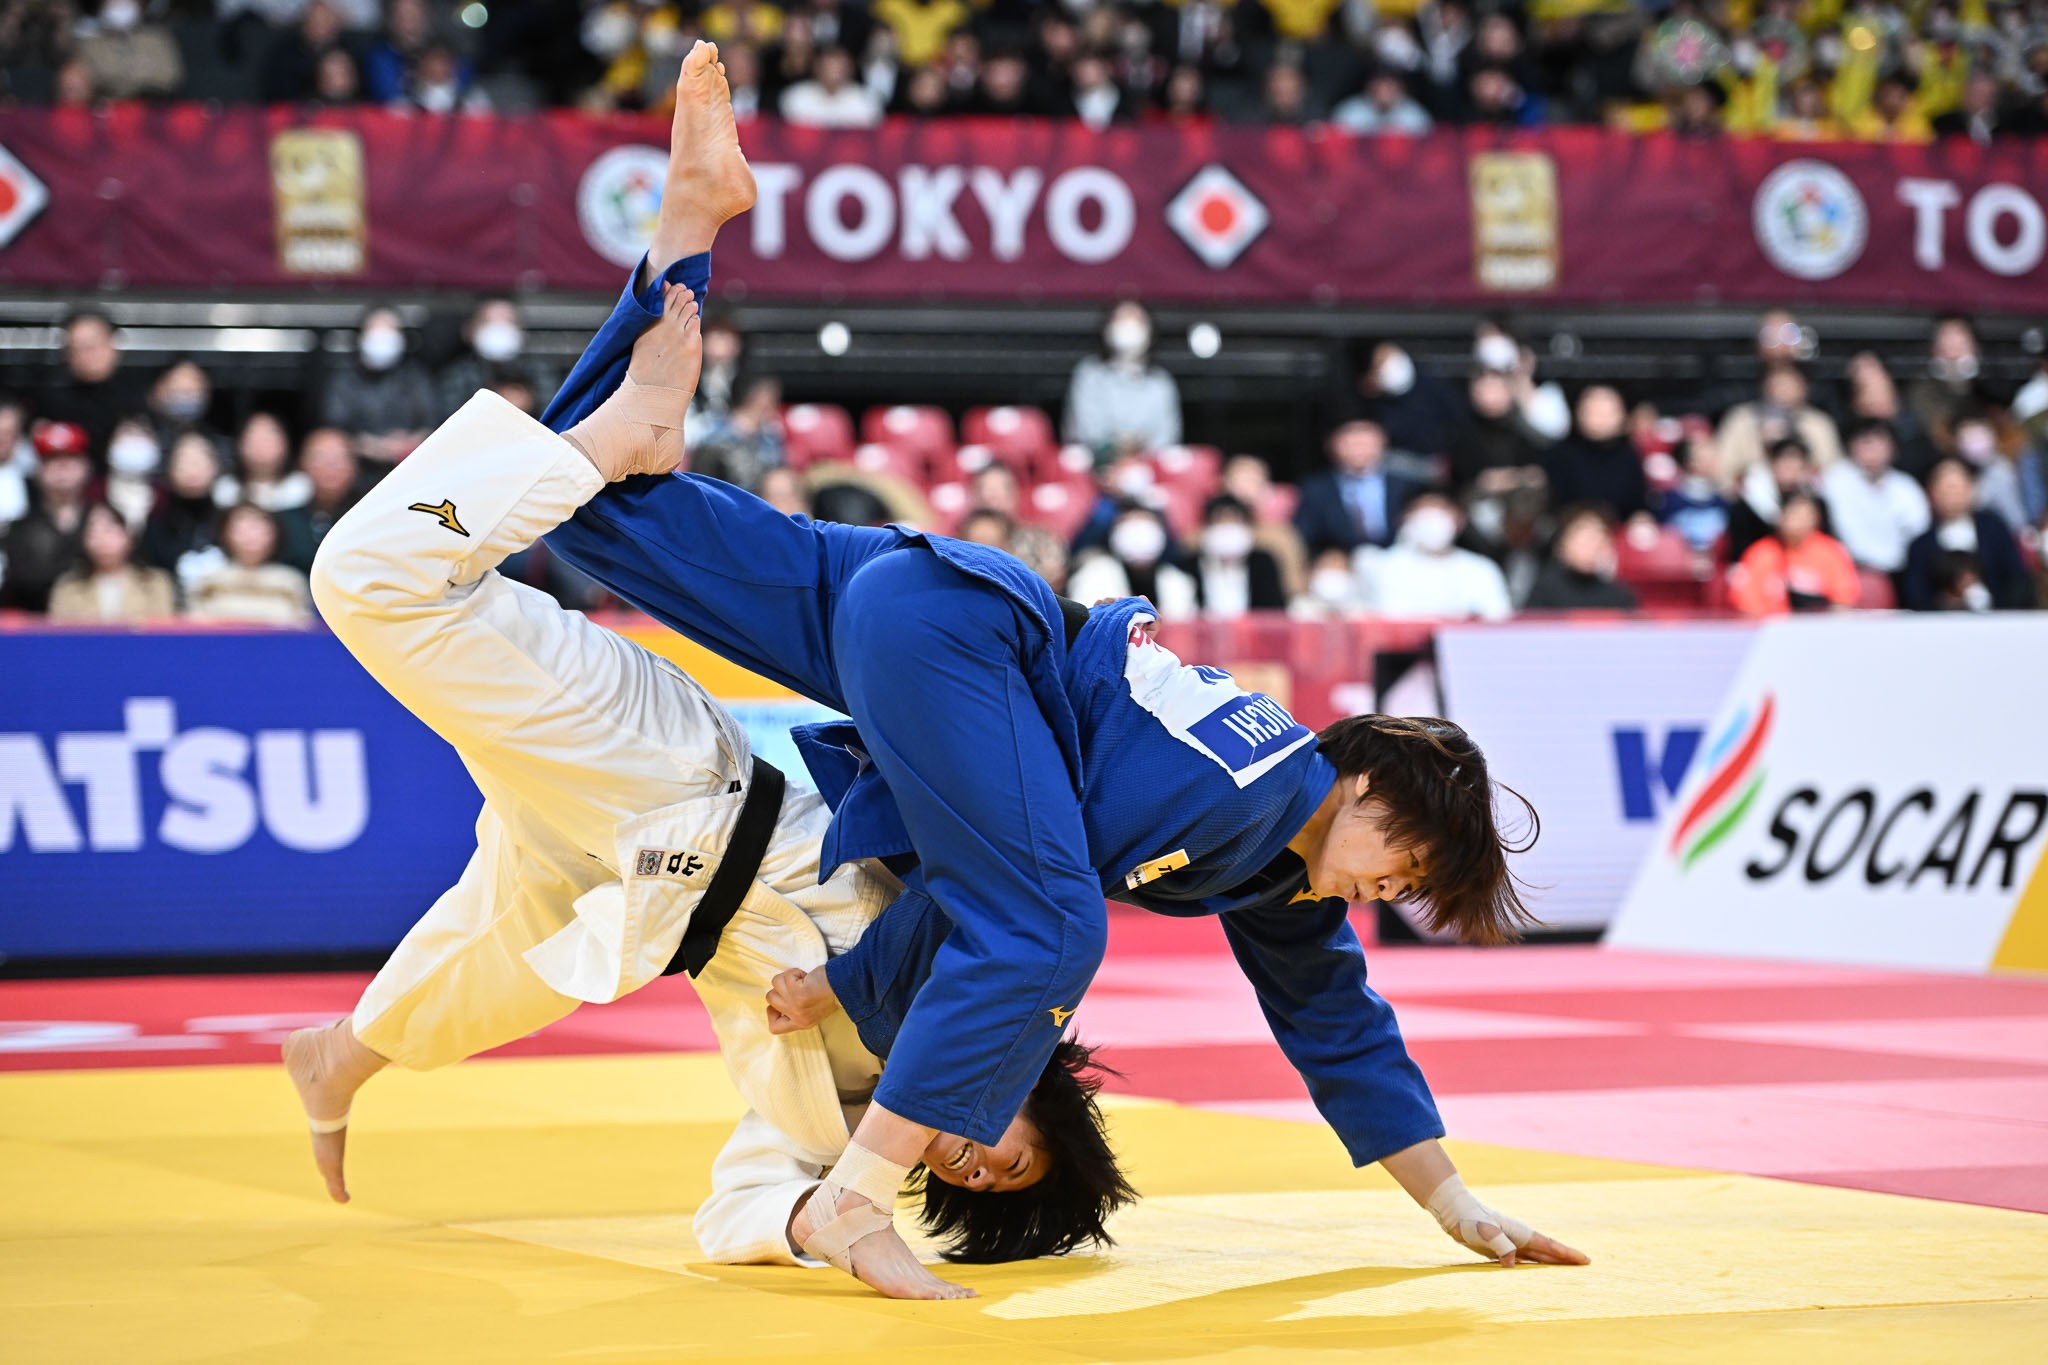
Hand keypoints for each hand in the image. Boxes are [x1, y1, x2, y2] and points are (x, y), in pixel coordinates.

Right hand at [766, 967, 839, 1033]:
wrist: (845, 985)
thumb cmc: (831, 992)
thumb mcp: (814, 1010)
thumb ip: (797, 1010)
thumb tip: (779, 1001)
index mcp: (802, 1023)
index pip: (774, 1028)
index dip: (772, 1013)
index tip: (781, 1001)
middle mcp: (797, 1017)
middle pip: (770, 999)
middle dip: (781, 987)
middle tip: (798, 985)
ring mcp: (796, 1005)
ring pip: (776, 985)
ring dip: (788, 977)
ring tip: (804, 979)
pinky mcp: (798, 993)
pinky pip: (784, 977)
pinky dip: (795, 972)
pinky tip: (807, 976)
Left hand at [1426, 1173, 1589, 1267]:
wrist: (1454, 1211)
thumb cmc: (1469, 1218)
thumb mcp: (1484, 1231)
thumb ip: (1500, 1245)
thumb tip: (1513, 1263)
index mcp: (1520, 1232)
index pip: (1550, 1245)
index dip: (1567, 1254)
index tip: (1586, 1260)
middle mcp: (1519, 1237)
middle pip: (1548, 1252)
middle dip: (1566, 1259)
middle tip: (1585, 1267)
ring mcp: (1510, 1242)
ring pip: (1536, 1257)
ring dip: (1551, 1264)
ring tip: (1567, 1273)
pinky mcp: (1499, 1249)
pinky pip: (1522, 1260)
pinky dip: (1532, 1267)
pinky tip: (1535, 1274)